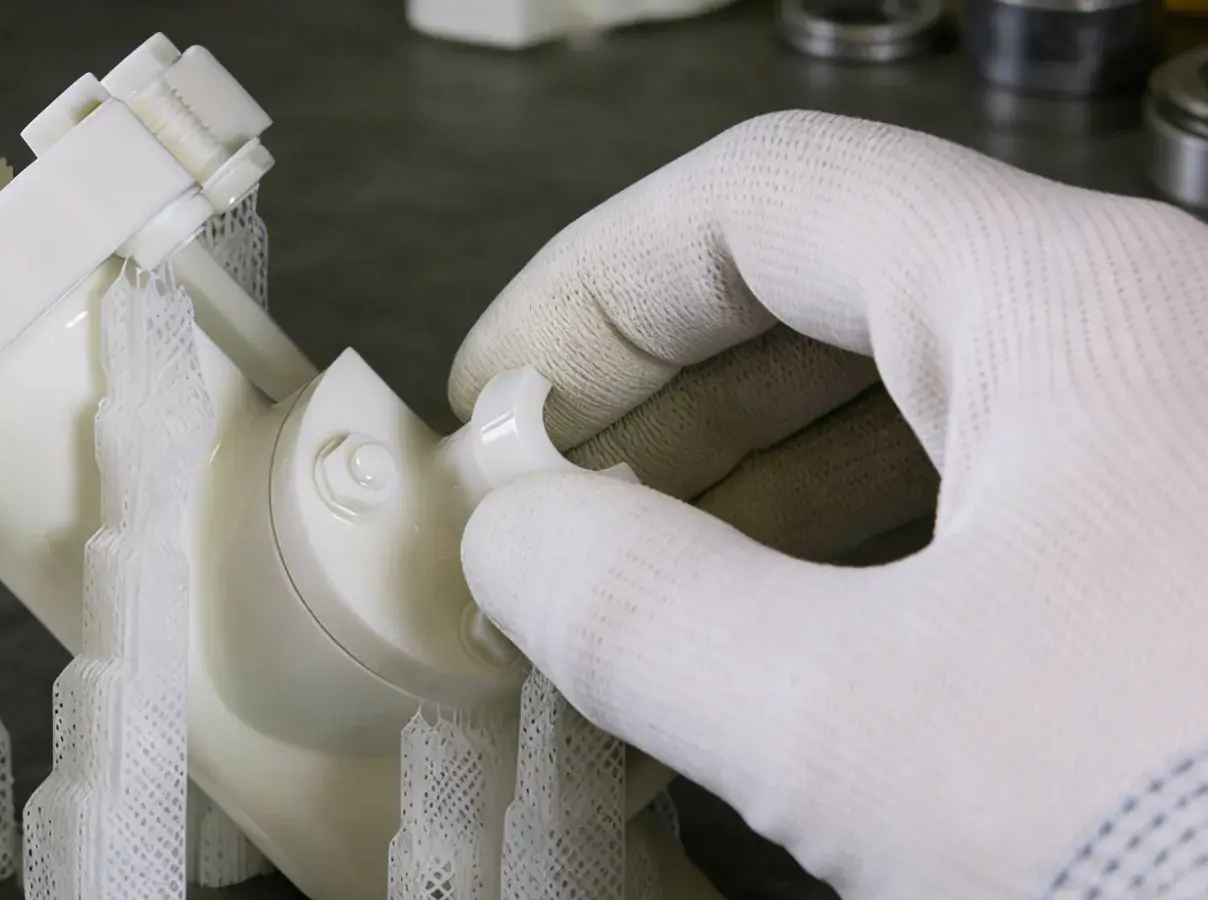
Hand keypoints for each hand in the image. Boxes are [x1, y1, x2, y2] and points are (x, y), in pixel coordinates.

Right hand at [453, 110, 1207, 898]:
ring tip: (636, 581)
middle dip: (659, 393)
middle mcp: (1148, 335)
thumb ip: (641, 610)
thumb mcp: (861, 734)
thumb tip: (515, 539)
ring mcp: (1179, 445)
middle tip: (545, 510)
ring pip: (914, 396)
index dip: (593, 286)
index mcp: (1073, 305)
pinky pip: (986, 495)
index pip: (768, 198)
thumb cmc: (1179, 835)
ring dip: (744, 474)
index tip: (493, 402)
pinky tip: (777, 634)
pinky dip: (851, 542)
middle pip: (839, 284)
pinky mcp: (1188, 558)